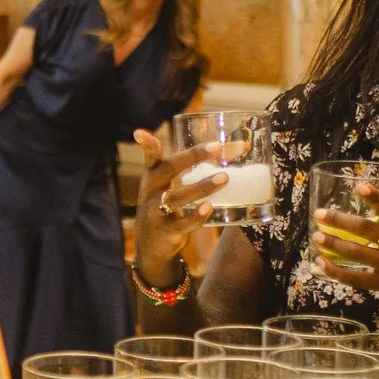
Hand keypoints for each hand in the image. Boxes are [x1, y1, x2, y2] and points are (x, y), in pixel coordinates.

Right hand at [129, 128, 231, 282]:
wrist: (152, 246)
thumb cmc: (167, 206)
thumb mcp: (171, 186)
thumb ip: (197, 168)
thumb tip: (239, 146)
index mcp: (153, 176)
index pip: (150, 156)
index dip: (147, 145)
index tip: (140, 133)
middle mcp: (151, 191)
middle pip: (168, 169)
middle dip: (192, 156)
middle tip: (217, 147)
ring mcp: (157, 211)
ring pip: (176, 197)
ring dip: (201, 187)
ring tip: (224, 178)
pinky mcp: (167, 231)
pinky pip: (183, 223)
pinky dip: (197, 216)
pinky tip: (209, 208)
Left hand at [309, 186, 378, 331]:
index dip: (374, 195)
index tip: (357, 186)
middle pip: (366, 229)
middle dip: (339, 220)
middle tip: (319, 213)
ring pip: (357, 253)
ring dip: (333, 244)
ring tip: (316, 236)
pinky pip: (357, 278)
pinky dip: (336, 272)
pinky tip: (321, 264)